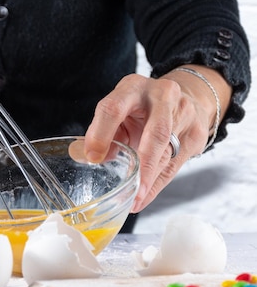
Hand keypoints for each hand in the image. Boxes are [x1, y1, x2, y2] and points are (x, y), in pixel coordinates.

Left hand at [83, 65, 230, 212]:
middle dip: (143, 164)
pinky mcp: (196, 133)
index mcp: (133, 88)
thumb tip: (89, 157)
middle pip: (157, 133)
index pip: (114, 108)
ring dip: (149, 179)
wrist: (184, 95)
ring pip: (167, 152)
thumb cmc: (141, 107)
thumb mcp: (119, 110)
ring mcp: (184, 114)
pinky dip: (157, 184)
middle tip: (129, 188)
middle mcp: (162, 96)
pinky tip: (143, 197)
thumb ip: (104, 131)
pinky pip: (175, 165)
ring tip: (134, 199)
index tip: (94, 157)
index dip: (101, 134)